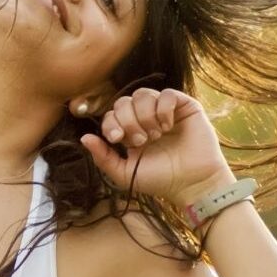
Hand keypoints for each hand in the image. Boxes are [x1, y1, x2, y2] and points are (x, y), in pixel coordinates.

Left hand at [79, 87, 231, 203]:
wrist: (192, 183)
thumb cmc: (161, 180)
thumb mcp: (125, 174)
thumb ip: (103, 157)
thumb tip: (84, 138)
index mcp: (131, 131)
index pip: (112, 114)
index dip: (111, 123)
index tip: (118, 139)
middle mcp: (146, 118)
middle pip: (124, 101)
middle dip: (128, 121)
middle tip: (141, 141)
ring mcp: (165, 111)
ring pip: (143, 94)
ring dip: (145, 116)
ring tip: (156, 134)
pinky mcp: (184, 106)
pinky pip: (167, 93)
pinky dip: (163, 109)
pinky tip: (168, 125)